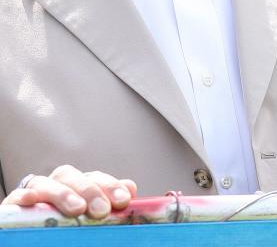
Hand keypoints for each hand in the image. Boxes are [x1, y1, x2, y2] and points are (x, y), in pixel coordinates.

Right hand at [1, 165, 136, 218]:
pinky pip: (16, 196)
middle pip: (74, 177)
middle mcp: (59, 184)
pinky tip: (30, 200)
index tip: (123, 201)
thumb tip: (131, 188)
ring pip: (47, 183)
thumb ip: (109, 203)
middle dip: (90, 191)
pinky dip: (23, 196)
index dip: (111, 187)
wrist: (34, 232)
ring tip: (76, 209)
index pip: (97, 178)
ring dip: (63, 194)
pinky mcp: (13, 205)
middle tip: (100, 210)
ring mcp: (36, 192)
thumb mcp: (90, 215)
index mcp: (80, 185)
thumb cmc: (66, 223)